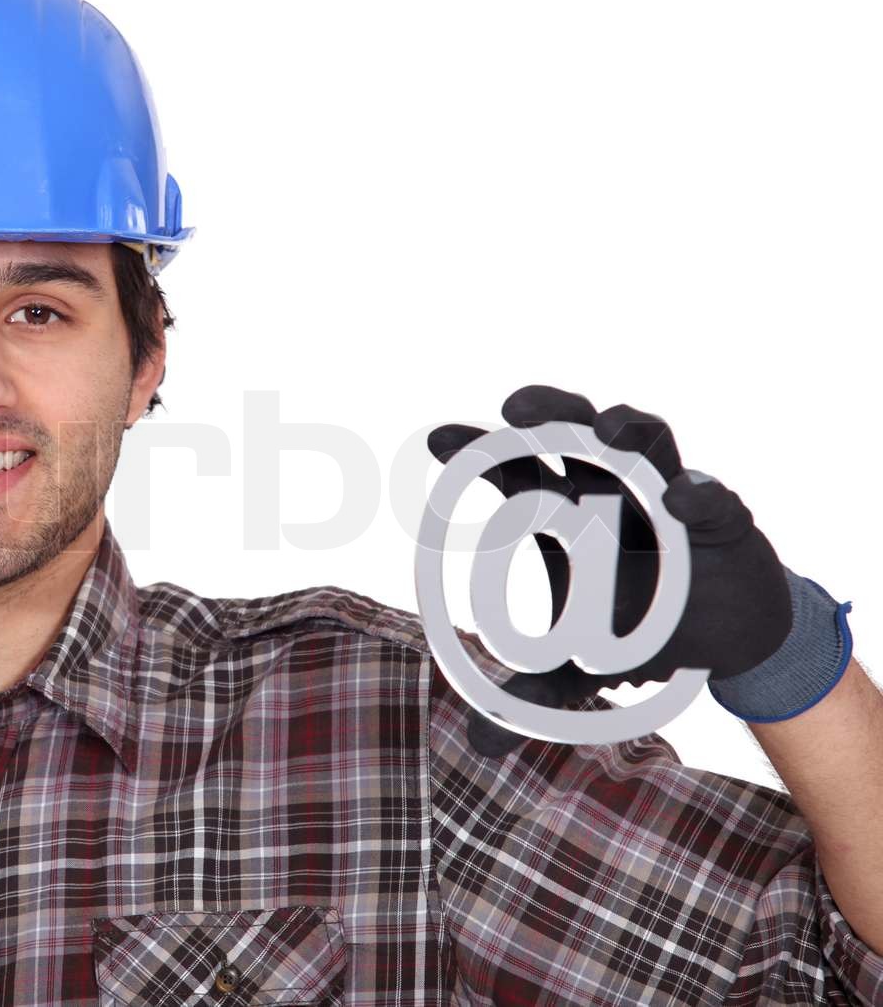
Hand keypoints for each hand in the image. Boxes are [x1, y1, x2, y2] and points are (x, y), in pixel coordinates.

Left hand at [426, 384, 793, 754]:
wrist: (723, 637)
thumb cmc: (639, 628)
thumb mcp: (578, 670)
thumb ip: (529, 697)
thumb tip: (481, 750)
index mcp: (561, 515)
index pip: (509, 468)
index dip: (475, 449)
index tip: (434, 437)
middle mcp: (606, 492)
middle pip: (571, 433)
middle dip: (546, 411)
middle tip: (514, 407)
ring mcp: (662, 497)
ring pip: (643, 443)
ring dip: (625, 430)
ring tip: (603, 430)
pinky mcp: (719, 517)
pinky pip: (708, 497)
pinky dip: (696, 494)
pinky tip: (678, 500)